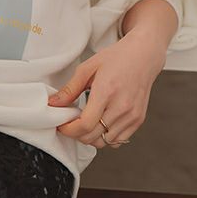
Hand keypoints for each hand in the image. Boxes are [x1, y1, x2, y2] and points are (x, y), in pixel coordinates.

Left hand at [47, 28, 167, 148]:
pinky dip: (106, 137)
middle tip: (70, 124)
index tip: (62, 125)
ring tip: (86, 123)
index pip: (85, 125)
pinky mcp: (138, 120)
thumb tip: (53, 104)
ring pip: (104, 142)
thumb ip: (70, 89)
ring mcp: (132, 115)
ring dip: (91, 137)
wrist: (143, 55)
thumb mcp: (87, 68)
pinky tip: (101, 123)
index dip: (69, 130)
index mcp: (106, 92)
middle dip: (76, 134)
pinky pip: (118, 140)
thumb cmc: (116, 58)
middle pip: (93, 137)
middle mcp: (121, 107)